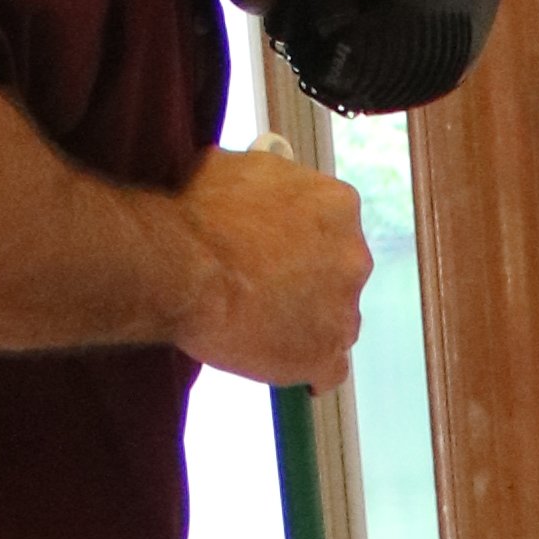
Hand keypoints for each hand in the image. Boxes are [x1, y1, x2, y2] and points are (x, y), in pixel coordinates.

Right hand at [156, 139, 371, 389]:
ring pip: (335, 321)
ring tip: (261, 325)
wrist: (185, 268)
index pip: (333, 228)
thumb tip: (266, 182)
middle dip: (308, 283)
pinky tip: (280, 361)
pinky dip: (307, 369)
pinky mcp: (325, 356)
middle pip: (338, 276)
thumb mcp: (239, 168)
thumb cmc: (202, 215)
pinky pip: (328, 370)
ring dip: (307, 324)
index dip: (301, 242)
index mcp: (338, 205)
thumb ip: (270, 180)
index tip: (278, 251)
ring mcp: (343, 310)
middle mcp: (353, 257)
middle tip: (266, 289)